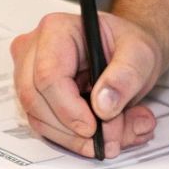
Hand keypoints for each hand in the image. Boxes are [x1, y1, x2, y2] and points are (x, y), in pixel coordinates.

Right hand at [10, 11, 164, 157]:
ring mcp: (29, 74)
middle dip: (75, 130)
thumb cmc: (127, 45)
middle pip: (37, 100)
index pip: (48, 75)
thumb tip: (104, 106)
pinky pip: (46, 127)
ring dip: (78, 138)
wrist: (126, 52)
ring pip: (40, 120)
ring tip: (118, 134)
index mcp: (56, 30)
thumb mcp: (140, 55)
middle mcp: (34, 50)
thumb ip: (126, 77)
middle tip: (113, 138)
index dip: (69, 109)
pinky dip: (76, 139)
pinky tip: (105, 134)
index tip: (94, 128)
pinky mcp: (35, 97)